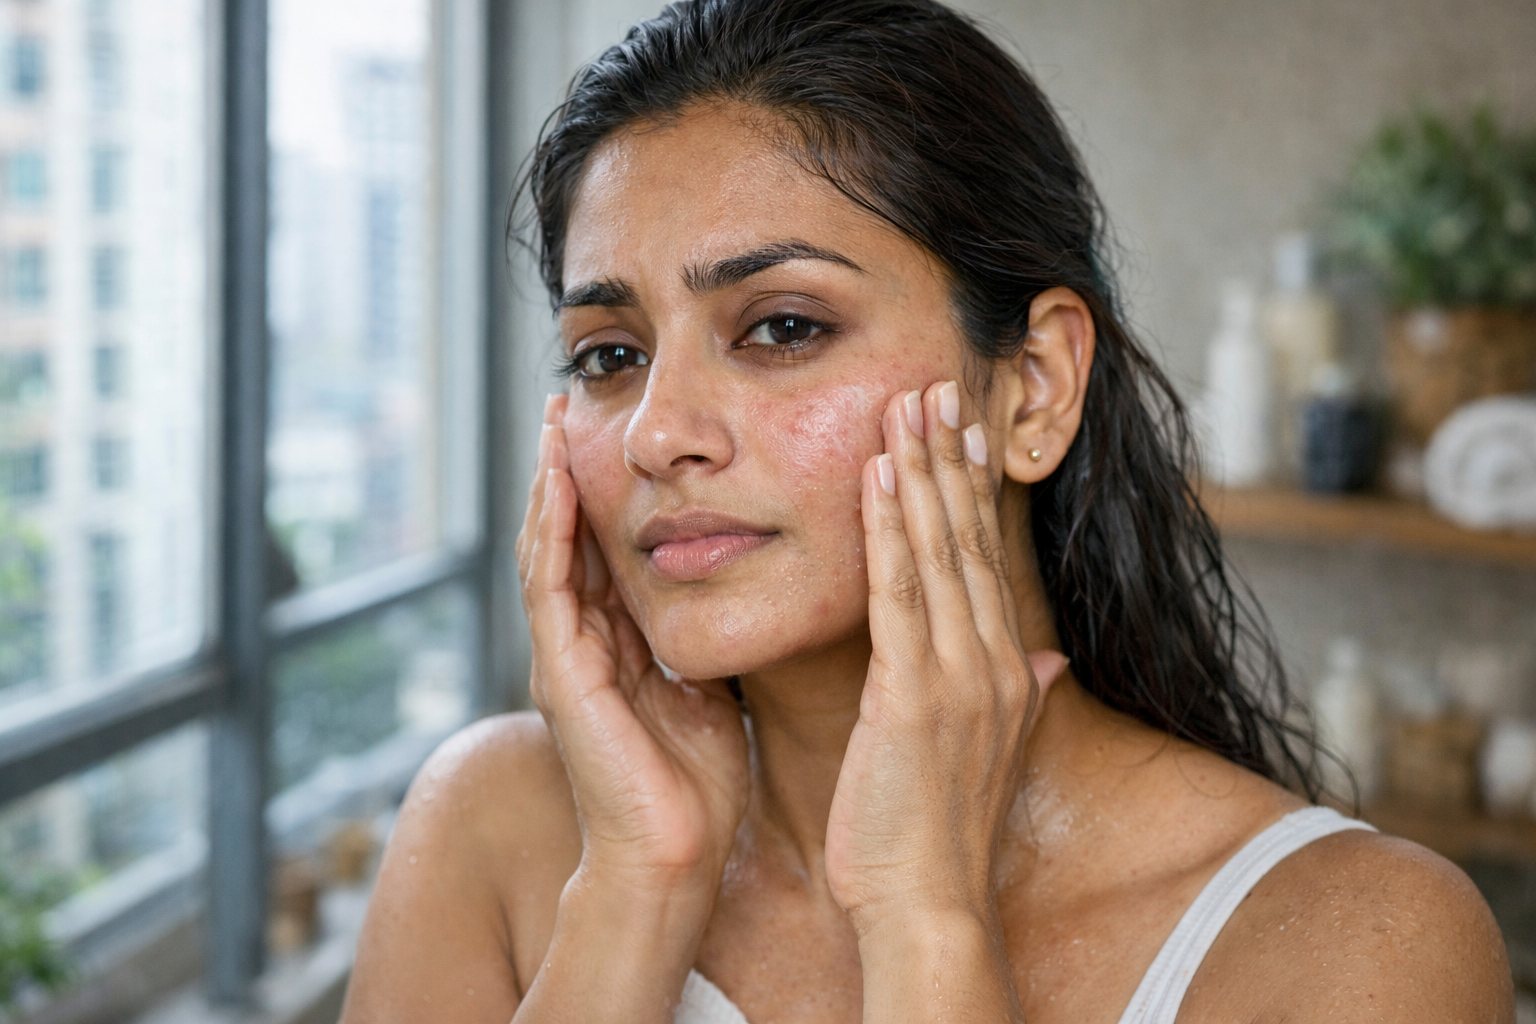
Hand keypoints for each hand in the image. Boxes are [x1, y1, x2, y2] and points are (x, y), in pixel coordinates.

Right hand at [516, 395, 748, 894]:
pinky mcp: (561, 673)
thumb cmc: (697, 782)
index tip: (609, 430)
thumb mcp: (705, 686)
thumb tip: (732, 584)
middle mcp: (579, 643)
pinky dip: (552, 531)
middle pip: (563, 536)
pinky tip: (559, 482)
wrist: (676, 854)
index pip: (599, 548)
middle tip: (565, 402)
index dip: (602, 488)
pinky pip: (549, 586)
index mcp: (614, 645)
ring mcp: (563, 656)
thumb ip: (698, 637)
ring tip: (553, 421)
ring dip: (548, 483)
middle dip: (563, 469)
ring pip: (546, 549)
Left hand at [826, 381, 1066, 929]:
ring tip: (909, 404)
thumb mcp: (989, 753)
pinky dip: (892, 527)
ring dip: (923, 471)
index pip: (985, 562)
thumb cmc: (937, 833)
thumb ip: (1021, 696)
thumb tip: (1047, 661)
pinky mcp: (914, 691)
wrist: (928, 901)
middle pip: (969, 539)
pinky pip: (900, 591)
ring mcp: (958, 673)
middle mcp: (991, 661)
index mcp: (1005, 672)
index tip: (962, 432)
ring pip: (939, 550)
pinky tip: (879, 475)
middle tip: (937, 385)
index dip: (973, 493)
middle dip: (951, 459)